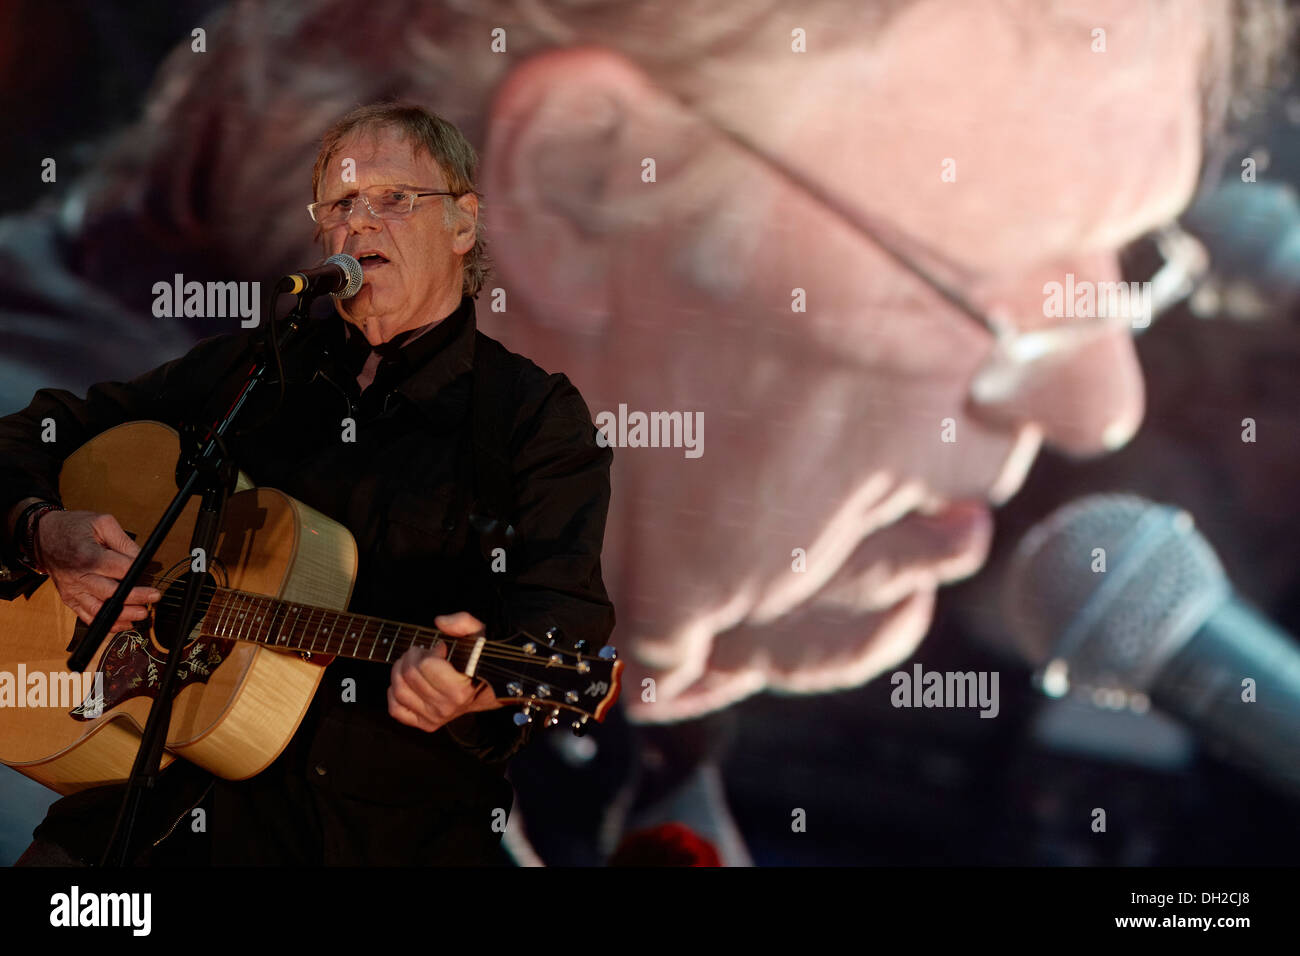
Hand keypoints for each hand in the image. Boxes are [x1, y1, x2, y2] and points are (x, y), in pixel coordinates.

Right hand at [36, 510, 161, 634]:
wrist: (43, 536)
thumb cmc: (73, 528)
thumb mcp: (101, 522)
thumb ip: (124, 541)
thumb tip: (142, 558)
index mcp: (87, 555)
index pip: (118, 568)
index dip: (138, 572)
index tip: (153, 574)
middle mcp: (77, 576)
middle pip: (111, 593)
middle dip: (136, 597)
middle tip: (154, 597)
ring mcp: (72, 590)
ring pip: (99, 610)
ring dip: (123, 615)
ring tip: (142, 613)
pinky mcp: (69, 599)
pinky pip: (88, 617)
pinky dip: (107, 623)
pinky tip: (125, 622)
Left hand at [387, 611, 502, 732]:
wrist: (487, 690)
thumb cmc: (479, 662)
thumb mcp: (478, 636)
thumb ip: (463, 623)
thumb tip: (440, 623)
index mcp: (459, 689)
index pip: (426, 666)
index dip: (428, 650)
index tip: (439, 648)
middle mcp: (446, 707)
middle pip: (409, 675)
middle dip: (411, 656)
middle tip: (421, 651)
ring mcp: (434, 717)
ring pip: (399, 691)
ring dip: (399, 671)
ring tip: (410, 663)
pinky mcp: (425, 723)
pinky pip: (396, 709)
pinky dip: (393, 694)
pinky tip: (404, 682)